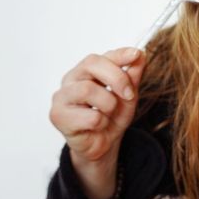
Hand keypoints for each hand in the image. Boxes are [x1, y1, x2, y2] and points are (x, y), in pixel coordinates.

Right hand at [49, 47, 145, 162]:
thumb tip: (140, 54)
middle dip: (117, 78)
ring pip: (88, 89)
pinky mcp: (58, 116)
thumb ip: (132, 76)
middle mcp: (71, 79)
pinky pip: (90, 116)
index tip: (136, 54)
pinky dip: (102, 122)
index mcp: (87, 71)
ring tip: (109, 114)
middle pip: (91, 64)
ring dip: (109, 104)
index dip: (119, 55)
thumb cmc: (112, 116)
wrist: (104, 145)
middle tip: (130, 95)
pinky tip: (98, 126)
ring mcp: (61, 96)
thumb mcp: (128, 96)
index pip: (102, 56)